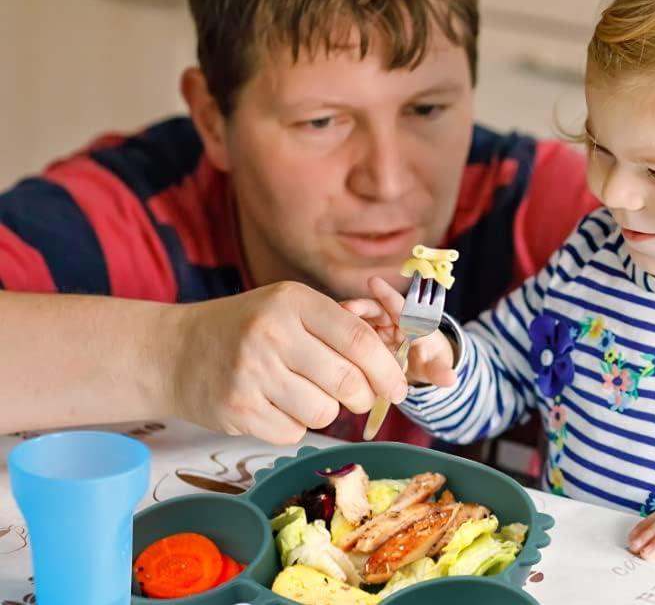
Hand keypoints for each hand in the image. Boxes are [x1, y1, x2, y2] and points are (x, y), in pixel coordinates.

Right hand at [168, 281, 406, 444]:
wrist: (174, 352)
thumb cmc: (248, 328)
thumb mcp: (289, 307)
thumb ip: (340, 325)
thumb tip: (396, 352)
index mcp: (293, 302)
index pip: (358, 339)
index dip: (388, 368)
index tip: (399, 387)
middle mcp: (272, 334)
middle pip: (347, 382)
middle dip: (363, 396)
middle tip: (358, 397)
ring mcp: (252, 373)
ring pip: (324, 413)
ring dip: (325, 410)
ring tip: (303, 393)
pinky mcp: (238, 410)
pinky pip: (293, 433)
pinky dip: (293, 425)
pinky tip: (274, 405)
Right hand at [339, 276, 456, 388]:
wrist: (417, 364)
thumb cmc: (428, 360)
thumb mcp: (434, 366)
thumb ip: (439, 370)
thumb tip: (451, 378)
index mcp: (411, 322)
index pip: (400, 306)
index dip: (388, 295)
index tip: (374, 282)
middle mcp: (390, 319)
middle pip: (374, 309)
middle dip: (361, 307)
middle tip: (347, 307)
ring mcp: (373, 328)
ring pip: (358, 319)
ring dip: (345, 319)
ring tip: (332, 320)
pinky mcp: (359, 338)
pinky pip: (347, 331)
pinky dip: (336, 332)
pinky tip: (321, 335)